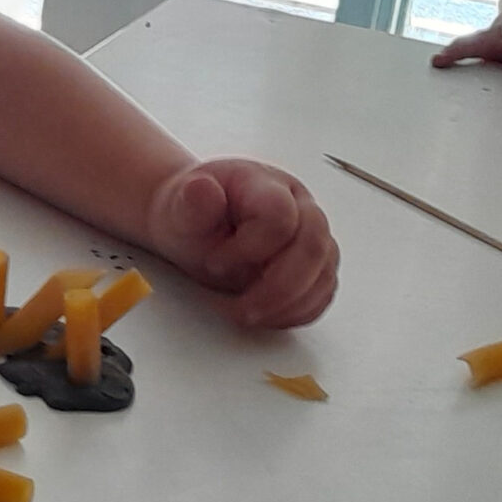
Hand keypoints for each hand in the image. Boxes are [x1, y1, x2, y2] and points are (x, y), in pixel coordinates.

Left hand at [145, 160, 338, 329]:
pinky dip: (296, 313)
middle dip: (277, 289)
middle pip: (314, 247)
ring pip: (324, 274)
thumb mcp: (178, 208)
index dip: (249, 250)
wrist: (195, 223)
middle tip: (239, 310)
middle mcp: (299, 206)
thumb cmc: (191, 215)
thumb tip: (202, 190)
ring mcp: (311, 235)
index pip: (280, 216)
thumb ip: (190, 202)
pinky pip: (322, 293)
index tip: (214, 266)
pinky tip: (265, 316)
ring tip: (246, 315)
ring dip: (287, 306)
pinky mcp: (314, 264)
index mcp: (266, 185)